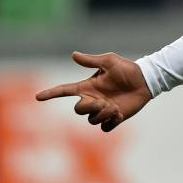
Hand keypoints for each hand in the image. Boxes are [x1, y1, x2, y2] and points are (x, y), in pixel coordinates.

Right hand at [35, 51, 151, 131]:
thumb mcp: (109, 61)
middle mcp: (93, 100)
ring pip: (91, 120)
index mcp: (88, 87)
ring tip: (114, 107)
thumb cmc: (127, 69)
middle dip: (88, 108)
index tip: (38, 96)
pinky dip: (110, 122)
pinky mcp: (113, 118)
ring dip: (102, 114)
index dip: (51, 93)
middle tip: (103, 102)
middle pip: (78, 110)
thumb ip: (91, 61)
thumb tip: (73, 54)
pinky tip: (119, 113)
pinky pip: (104, 128)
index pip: (65, 90)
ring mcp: (103, 110)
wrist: (145, 81)